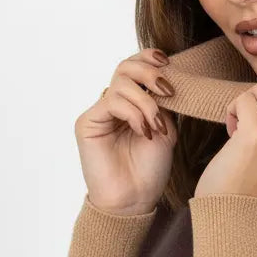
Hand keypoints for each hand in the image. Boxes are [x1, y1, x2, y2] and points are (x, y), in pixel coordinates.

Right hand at [74, 48, 177, 214]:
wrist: (134, 200)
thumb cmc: (150, 169)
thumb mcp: (165, 128)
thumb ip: (163, 102)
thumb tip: (168, 76)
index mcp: (132, 103)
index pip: (135, 67)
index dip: (149, 57)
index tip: (169, 61)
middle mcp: (113, 104)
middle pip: (124, 67)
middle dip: (148, 72)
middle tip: (166, 90)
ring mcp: (99, 112)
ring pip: (121, 83)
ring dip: (146, 102)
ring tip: (156, 126)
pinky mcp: (88, 122)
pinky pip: (112, 102)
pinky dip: (134, 113)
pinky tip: (143, 131)